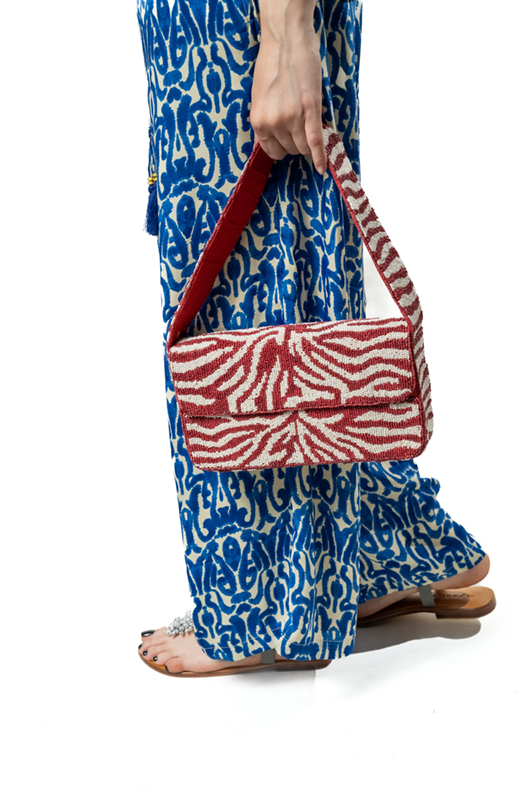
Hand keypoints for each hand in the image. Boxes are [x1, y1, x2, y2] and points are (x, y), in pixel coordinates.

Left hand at [249, 5, 326, 173]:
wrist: (285, 39)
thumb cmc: (272, 64)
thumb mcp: (259, 96)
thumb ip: (264, 119)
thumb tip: (267, 139)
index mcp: (258, 121)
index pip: (273, 152)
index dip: (283, 147)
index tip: (288, 140)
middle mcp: (273, 123)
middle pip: (290, 150)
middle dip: (296, 141)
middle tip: (299, 123)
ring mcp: (291, 118)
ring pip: (303, 147)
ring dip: (308, 141)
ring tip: (308, 122)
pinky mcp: (310, 110)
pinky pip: (315, 141)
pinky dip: (320, 156)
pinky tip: (322, 168)